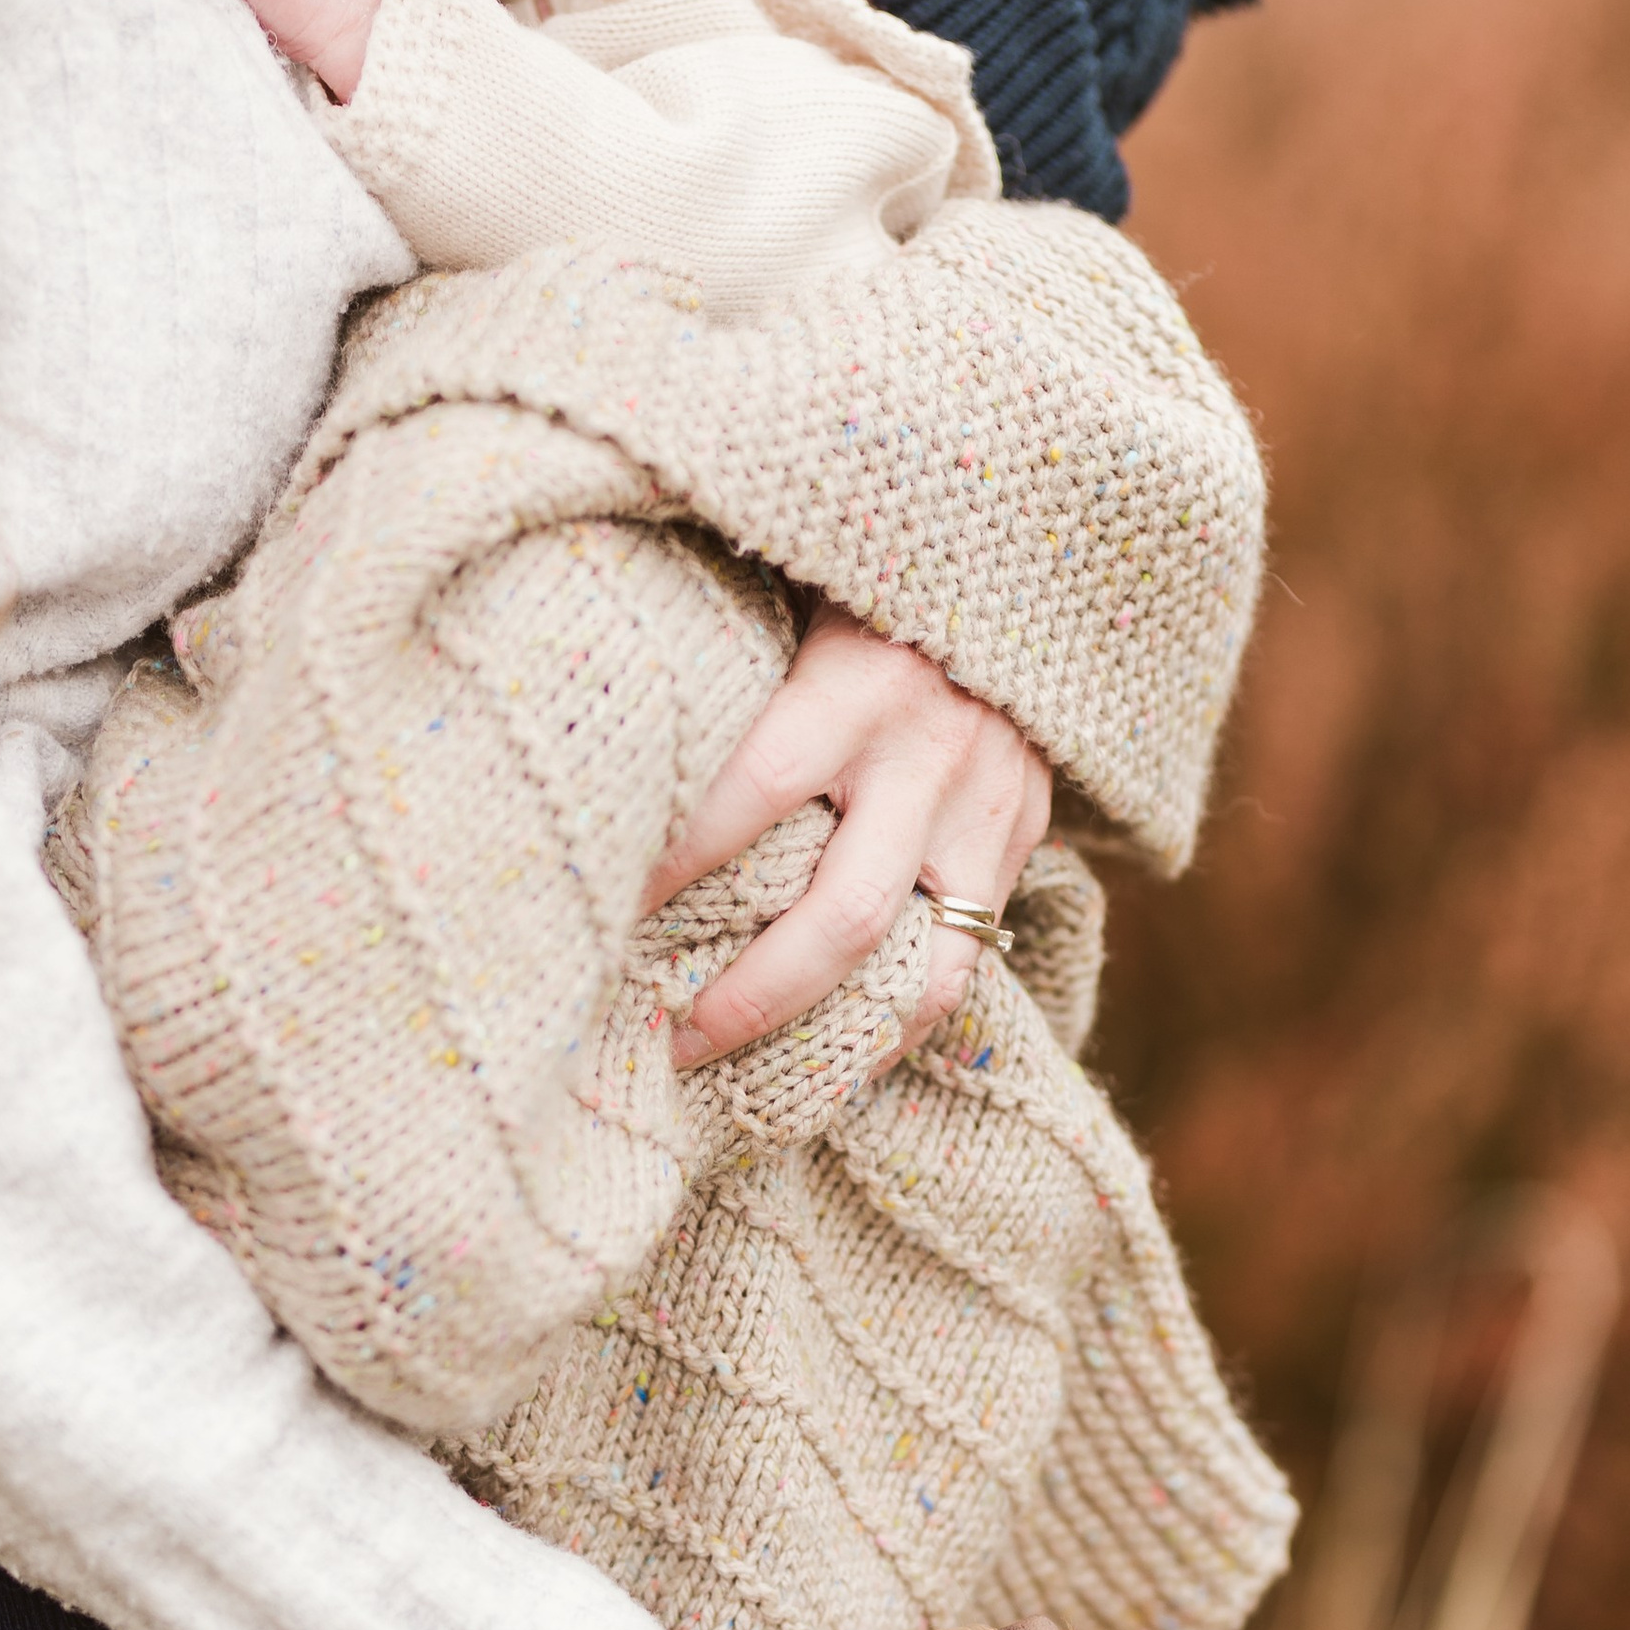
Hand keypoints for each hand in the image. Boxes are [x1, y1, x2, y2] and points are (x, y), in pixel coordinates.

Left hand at [645, 609, 1052, 1070]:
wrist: (1030, 546)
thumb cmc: (867, 565)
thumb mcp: (800, 576)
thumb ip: (725, 636)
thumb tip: (599, 708)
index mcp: (861, 681)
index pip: (757, 790)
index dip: (682, 860)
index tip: (610, 910)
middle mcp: (933, 755)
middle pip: (842, 915)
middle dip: (751, 997)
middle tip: (672, 1041)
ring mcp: (992, 807)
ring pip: (923, 965)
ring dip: (834, 1040)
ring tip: (755, 1082)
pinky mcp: (1022, 836)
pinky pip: (965, 960)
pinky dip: (897, 1020)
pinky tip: (833, 1060)